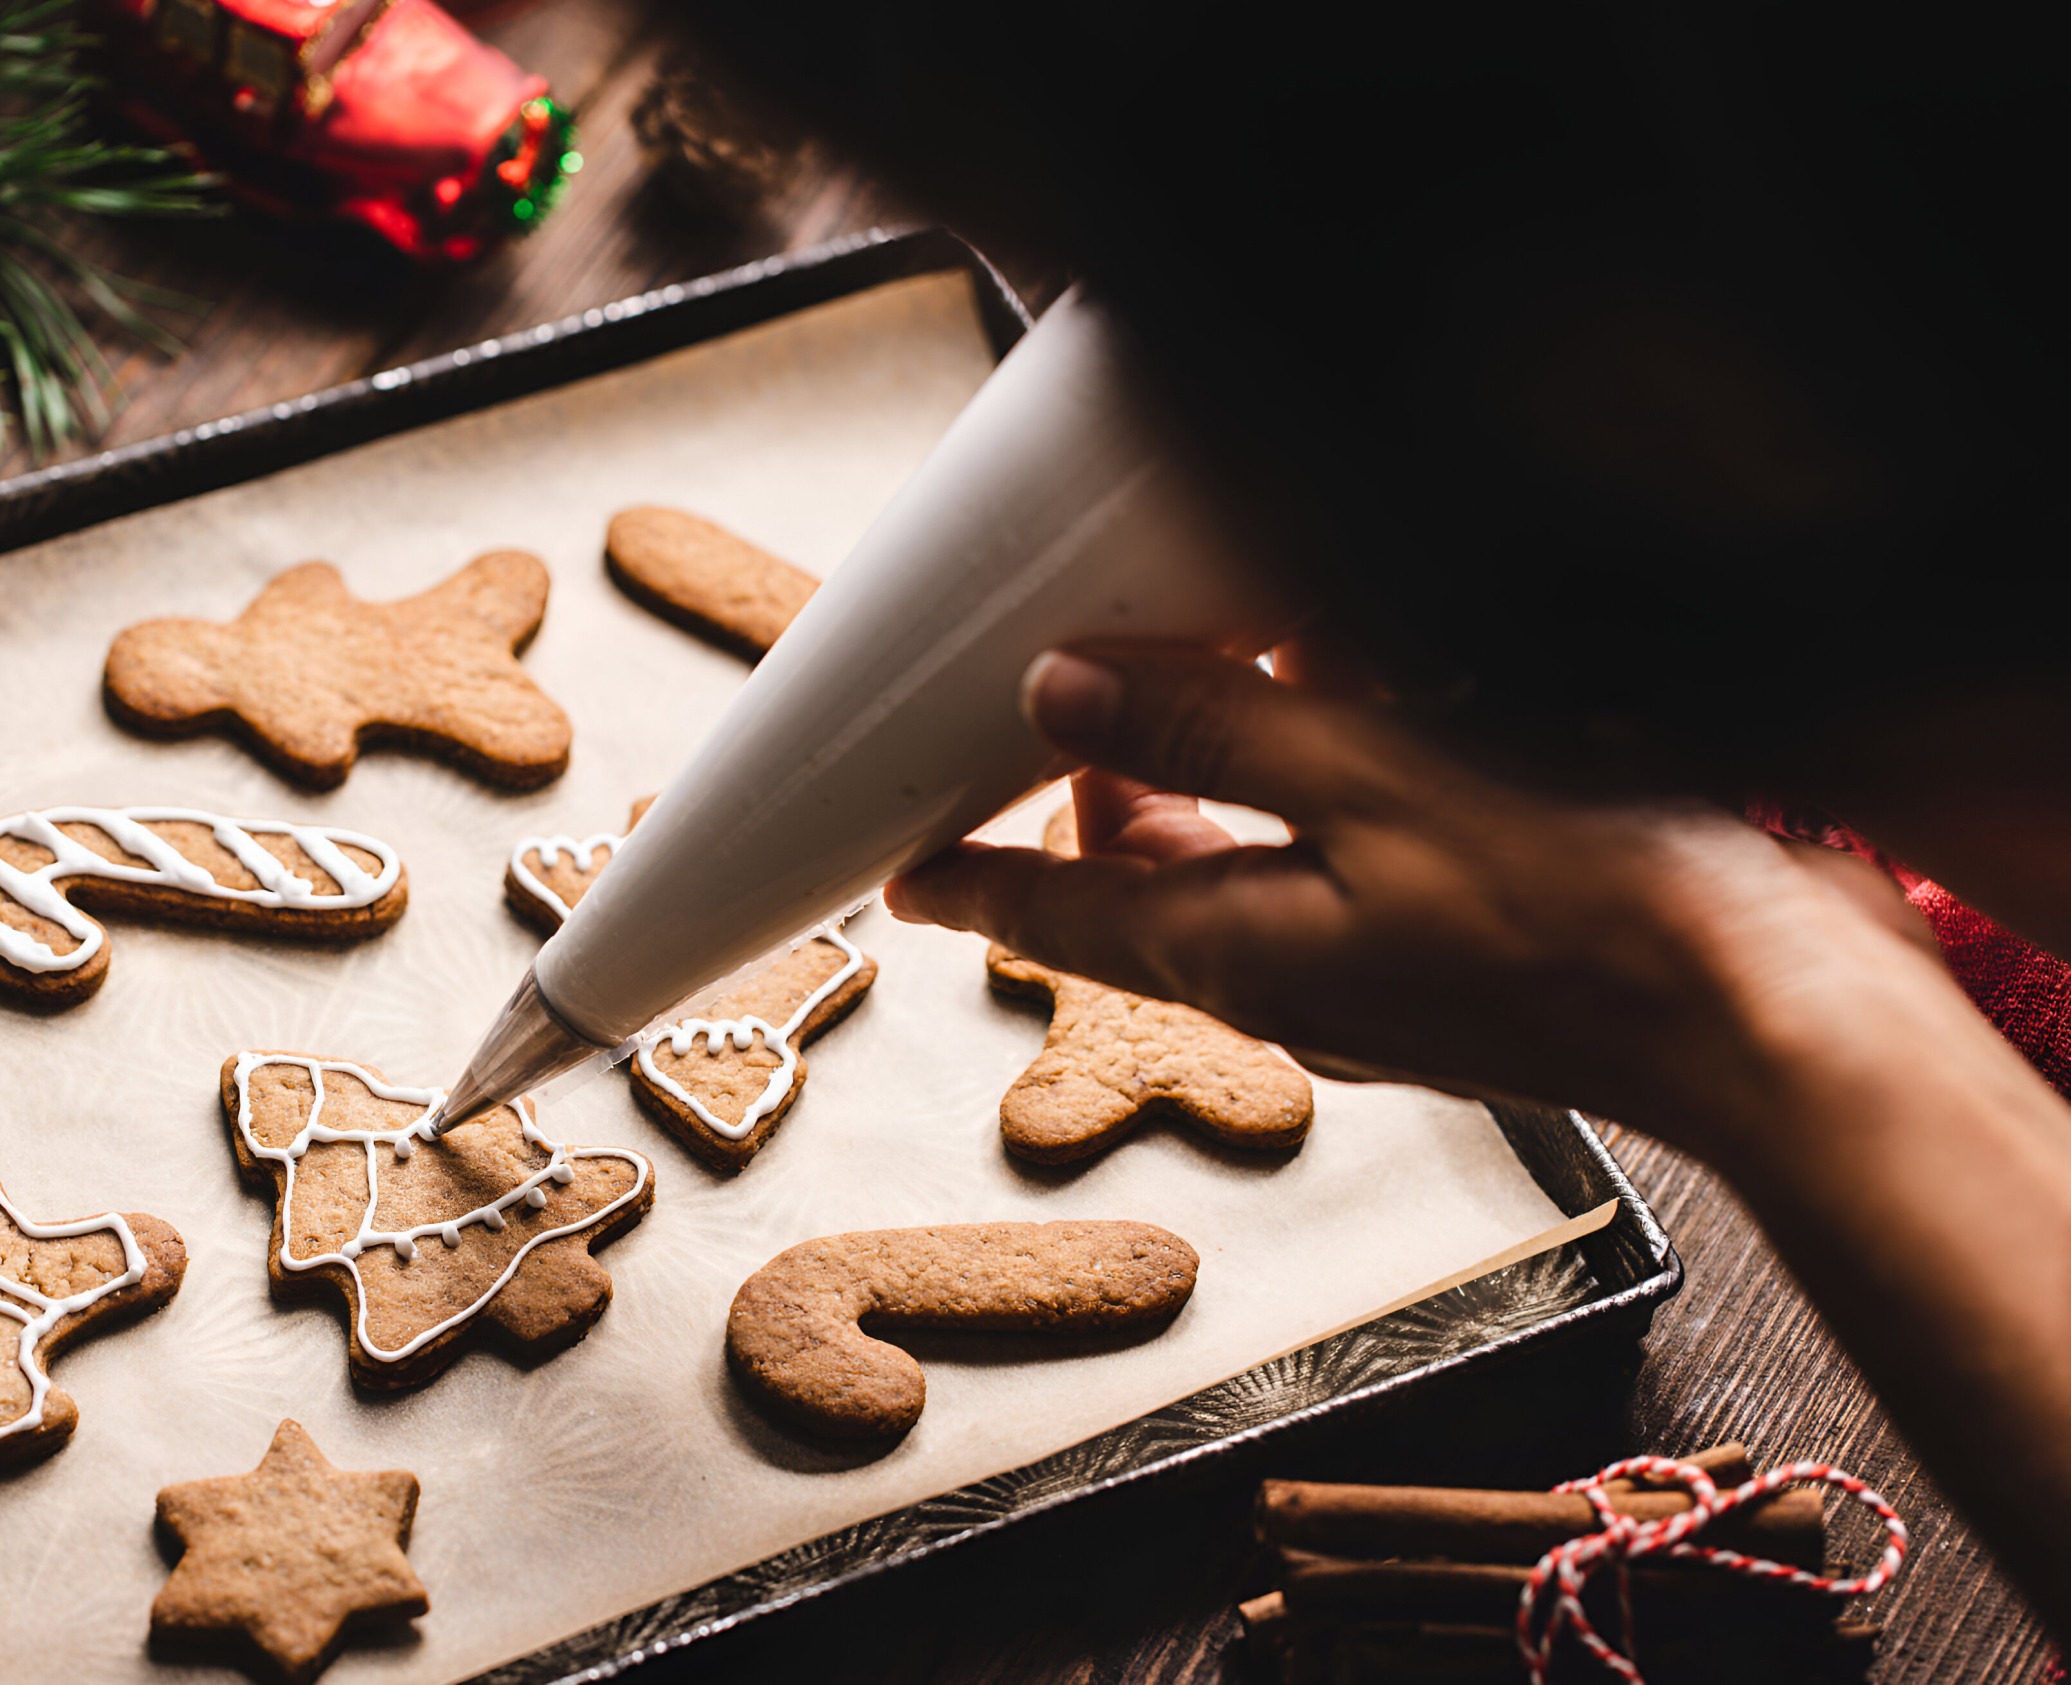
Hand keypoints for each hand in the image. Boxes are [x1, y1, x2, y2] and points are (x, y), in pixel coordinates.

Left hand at [887, 642, 1936, 1162]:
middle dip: (1100, 792)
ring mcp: (1382, 970)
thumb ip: (1208, 738)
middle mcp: (1293, 975)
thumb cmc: (1578, 907)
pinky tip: (1373, 702)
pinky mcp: (1465, 942)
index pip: (1058, 915)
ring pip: (1251, 861)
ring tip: (1227, 663)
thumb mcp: (1366, 786)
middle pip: (1148, 880)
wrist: (1775, 1018)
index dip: (969, 883)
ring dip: (1222, 770)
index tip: (895, 871)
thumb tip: (1060, 697)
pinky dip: (1326, 783)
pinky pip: (1350, 858)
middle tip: (1084, 694)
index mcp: (1237, 952)